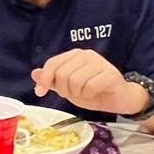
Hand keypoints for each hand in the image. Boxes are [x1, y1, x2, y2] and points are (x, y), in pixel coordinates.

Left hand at [31, 50, 146, 115]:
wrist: (119, 99)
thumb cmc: (93, 91)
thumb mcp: (68, 87)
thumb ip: (53, 80)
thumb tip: (34, 73)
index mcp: (75, 55)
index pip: (53, 63)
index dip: (44, 79)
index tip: (40, 93)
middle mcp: (86, 55)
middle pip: (62, 74)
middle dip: (65, 90)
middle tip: (74, 94)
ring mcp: (99, 63)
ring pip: (75, 82)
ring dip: (78, 94)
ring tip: (86, 93)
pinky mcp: (109, 74)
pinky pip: (89, 87)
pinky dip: (89, 95)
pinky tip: (96, 94)